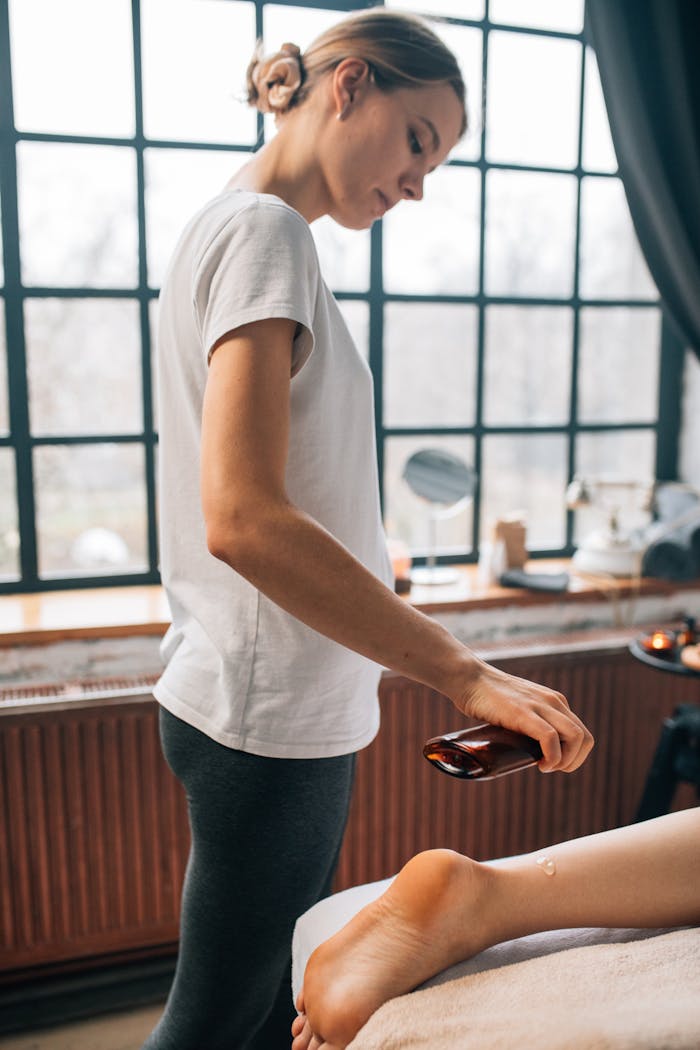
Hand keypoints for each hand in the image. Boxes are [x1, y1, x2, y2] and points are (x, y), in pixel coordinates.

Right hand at [454, 659, 593, 772]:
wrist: (469, 680)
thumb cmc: (488, 699)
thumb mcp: (520, 708)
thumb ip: (528, 722)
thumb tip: (526, 748)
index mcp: (555, 702)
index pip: (582, 734)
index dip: (574, 756)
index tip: (552, 764)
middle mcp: (554, 702)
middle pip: (584, 738)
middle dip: (573, 762)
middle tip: (549, 768)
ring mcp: (540, 706)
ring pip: (575, 738)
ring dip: (565, 761)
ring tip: (544, 767)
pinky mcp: (524, 712)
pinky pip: (551, 738)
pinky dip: (551, 757)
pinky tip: (539, 763)